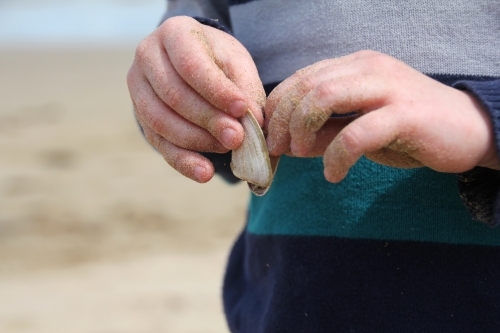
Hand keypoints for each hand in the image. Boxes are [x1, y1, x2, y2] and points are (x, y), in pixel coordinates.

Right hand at [127, 16, 264, 182]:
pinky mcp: (141, 118)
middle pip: (174, 96)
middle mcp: (147, 58)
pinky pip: (159, 144)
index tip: (242, 109)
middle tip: (238, 137)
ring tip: (227, 149)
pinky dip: (183, 161)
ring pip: (161, 122)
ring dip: (197, 141)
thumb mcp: (235, 61)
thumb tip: (254, 122)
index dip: (216, 90)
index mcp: (173, 34)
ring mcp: (138, 89)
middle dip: (208, 120)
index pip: (191, 64)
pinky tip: (205, 173)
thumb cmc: (217, 58)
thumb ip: (244, 87)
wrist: (192, 60)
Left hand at [265, 50, 499, 182]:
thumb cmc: (408, 131)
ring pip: (323, 98)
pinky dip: (336, 157)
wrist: (468, 131)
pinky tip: (334, 175)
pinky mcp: (404, 114)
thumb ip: (323, 132)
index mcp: (354, 67)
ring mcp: (387, 88)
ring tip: (300, 155)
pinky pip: (356, 134)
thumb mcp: (357, 129)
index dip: (276, 107)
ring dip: (302, 130)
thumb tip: (286, 144)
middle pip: (306, 86)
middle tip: (278, 150)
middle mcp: (367, 69)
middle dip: (282, 121)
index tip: (269, 136)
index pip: (301, 78)